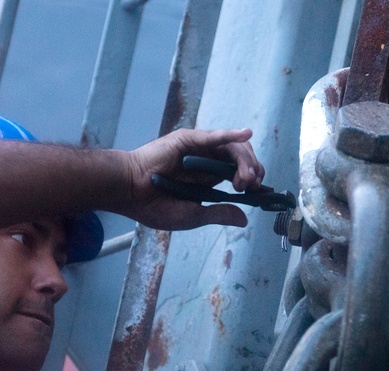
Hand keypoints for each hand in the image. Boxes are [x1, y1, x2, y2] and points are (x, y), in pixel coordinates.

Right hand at [123, 128, 264, 230]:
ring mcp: (198, 149)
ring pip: (231, 148)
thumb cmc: (154, 206)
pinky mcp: (188, 140)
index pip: (238, 173)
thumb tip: (244, 219)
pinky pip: (212, 136)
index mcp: (207, 178)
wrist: (129, 193)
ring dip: (244, 160)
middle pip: (239, 158)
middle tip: (253, 185)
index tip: (259, 192)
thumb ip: (218, 214)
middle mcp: (206, 161)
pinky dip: (230, 134)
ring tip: (247, 176)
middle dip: (252, 170)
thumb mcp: (193, 215)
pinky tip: (245, 133)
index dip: (252, 179)